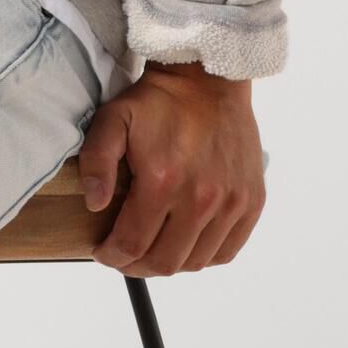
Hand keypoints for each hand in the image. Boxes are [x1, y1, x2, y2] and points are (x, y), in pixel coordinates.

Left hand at [76, 63, 265, 275]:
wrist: (209, 80)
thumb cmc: (159, 102)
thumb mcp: (112, 119)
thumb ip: (96, 162)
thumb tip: (95, 203)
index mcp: (163, 181)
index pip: (132, 245)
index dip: (112, 257)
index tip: (104, 252)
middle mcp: (201, 197)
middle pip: (164, 262)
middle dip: (136, 266)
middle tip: (124, 255)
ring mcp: (231, 202)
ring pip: (195, 262)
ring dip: (169, 263)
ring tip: (153, 249)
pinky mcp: (252, 201)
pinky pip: (227, 250)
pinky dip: (204, 255)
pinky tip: (186, 242)